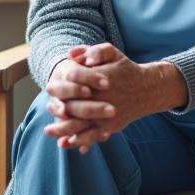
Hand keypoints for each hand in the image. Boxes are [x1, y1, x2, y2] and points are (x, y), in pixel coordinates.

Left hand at [43, 43, 185, 152]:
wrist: (147, 89)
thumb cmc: (125, 69)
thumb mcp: (112, 53)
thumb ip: (93, 51)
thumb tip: (72, 55)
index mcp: (101, 80)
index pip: (76, 85)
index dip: (61, 88)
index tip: (49, 89)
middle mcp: (103, 99)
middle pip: (75, 108)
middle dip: (58, 110)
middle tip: (47, 109)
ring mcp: (106, 116)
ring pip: (82, 126)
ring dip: (63, 130)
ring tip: (49, 131)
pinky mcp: (110, 127)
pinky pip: (93, 137)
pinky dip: (79, 141)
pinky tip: (67, 143)